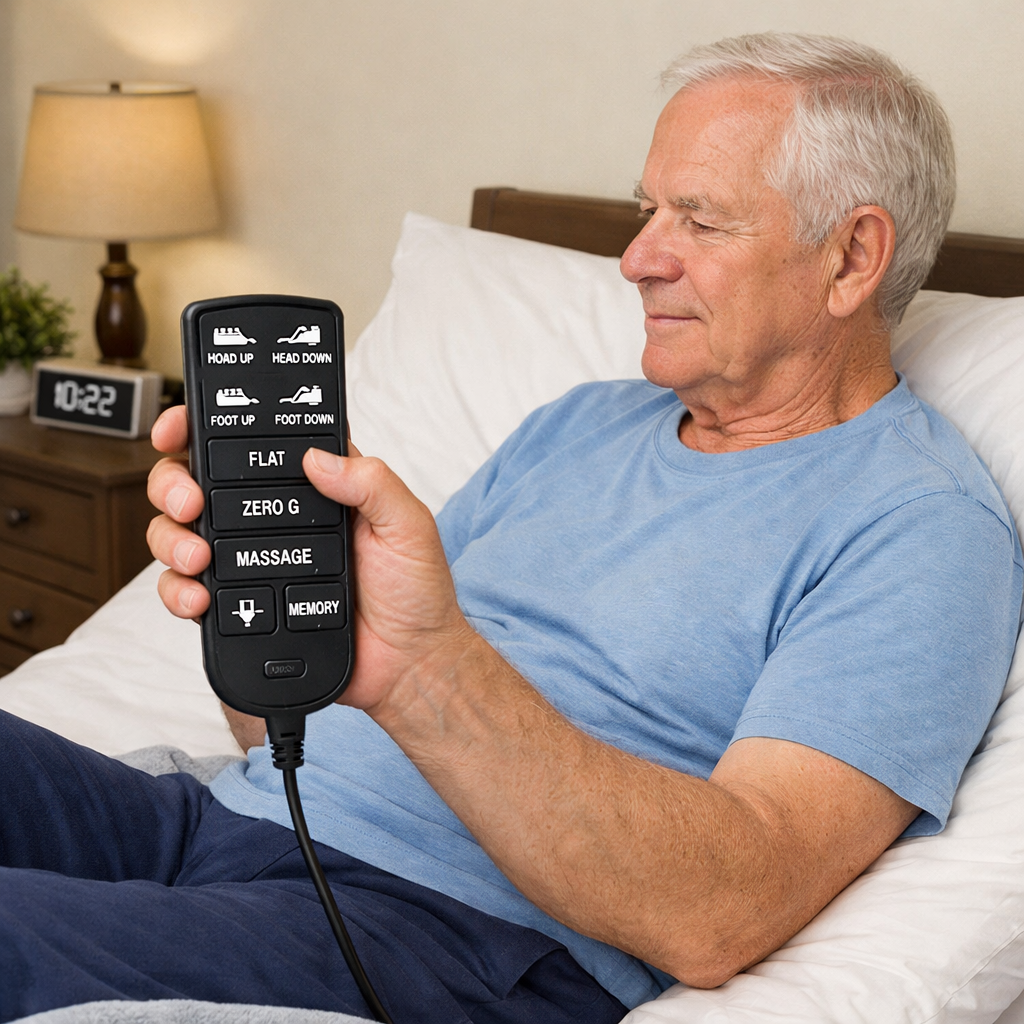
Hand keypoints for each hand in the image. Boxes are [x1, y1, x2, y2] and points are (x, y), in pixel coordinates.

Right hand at [145, 405, 472, 713]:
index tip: (181, 427)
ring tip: (200, 556)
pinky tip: (199, 599)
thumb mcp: (408, 525)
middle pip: (198, 483)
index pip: (252, 445)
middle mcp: (274, 519)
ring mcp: (250, 563)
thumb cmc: (415, 594)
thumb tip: (318, 457)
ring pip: (181, 534)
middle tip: (190, 500)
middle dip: (174, 482)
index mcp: (314, 489)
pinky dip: (178, 592)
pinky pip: (187, 591)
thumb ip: (372, 483)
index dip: (206, 428)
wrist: (408, 665)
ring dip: (172, 537)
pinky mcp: (240, 608)